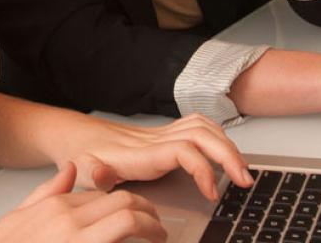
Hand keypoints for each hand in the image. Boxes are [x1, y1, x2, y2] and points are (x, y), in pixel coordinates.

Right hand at [0, 163, 165, 242]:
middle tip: (156, 225)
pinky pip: (123, 242)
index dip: (125, 203)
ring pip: (131, 220)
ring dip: (153, 227)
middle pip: (124, 202)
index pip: (104, 194)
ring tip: (158, 237)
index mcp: (56, 208)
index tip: (136, 213)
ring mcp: (81, 241)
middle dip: (148, 211)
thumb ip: (45, 193)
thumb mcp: (15, 220)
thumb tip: (68, 169)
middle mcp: (70, 222)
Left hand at [62, 113, 252, 200]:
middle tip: (245, 182)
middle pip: (202, 135)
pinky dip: (217, 136)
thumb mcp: (80, 169)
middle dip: (228, 155)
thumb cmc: (81, 156)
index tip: (212, 193)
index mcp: (141, 153)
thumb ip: (93, 174)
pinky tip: (224, 152)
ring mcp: (160, 136)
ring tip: (242, 171)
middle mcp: (155, 140)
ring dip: (227, 145)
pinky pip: (197, 127)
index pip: (183, 150)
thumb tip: (103, 174)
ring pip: (203, 128)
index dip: (203, 169)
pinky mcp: (163, 136)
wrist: (75, 136)